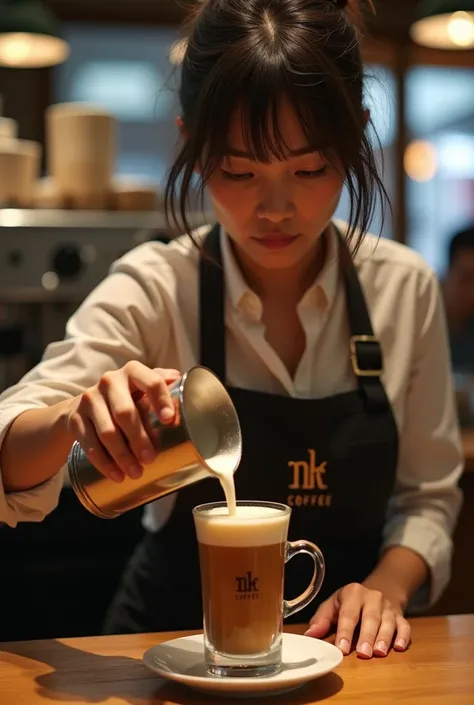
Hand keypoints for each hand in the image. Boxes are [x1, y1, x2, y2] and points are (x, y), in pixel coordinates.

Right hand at [67, 361, 180, 482]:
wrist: (87, 405)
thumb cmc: (127, 398)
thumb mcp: (144, 387)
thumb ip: (165, 386)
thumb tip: (186, 389)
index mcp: (133, 371)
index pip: (151, 381)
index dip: (162, 401)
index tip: (169, 420)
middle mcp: (110, 381)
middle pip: (125, 412)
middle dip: (139, 439)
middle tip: (150, 459)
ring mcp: (90, 399)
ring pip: (107, 432)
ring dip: (123, 456)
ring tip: (136, 472)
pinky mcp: (76, 418)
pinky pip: (89, 444)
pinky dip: (104, 463)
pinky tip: (116, 475)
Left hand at [305, 583, 410, 658]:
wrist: (377, 591)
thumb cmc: (350, 603)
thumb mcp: (333, 604)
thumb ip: (322, 619)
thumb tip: (310, 635)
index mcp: (353, 593)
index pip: (349, 613)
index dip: (345, 631)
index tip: (342, 648)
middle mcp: (373, 597)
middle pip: (370, 618)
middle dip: (367, 636)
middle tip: (363, 653)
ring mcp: (388, 607)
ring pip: (388, 622)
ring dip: (385, 638)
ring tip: (380, 652)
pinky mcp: (401, 616)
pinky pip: (405, 626)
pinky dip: (403, 636)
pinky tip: (400, 647)